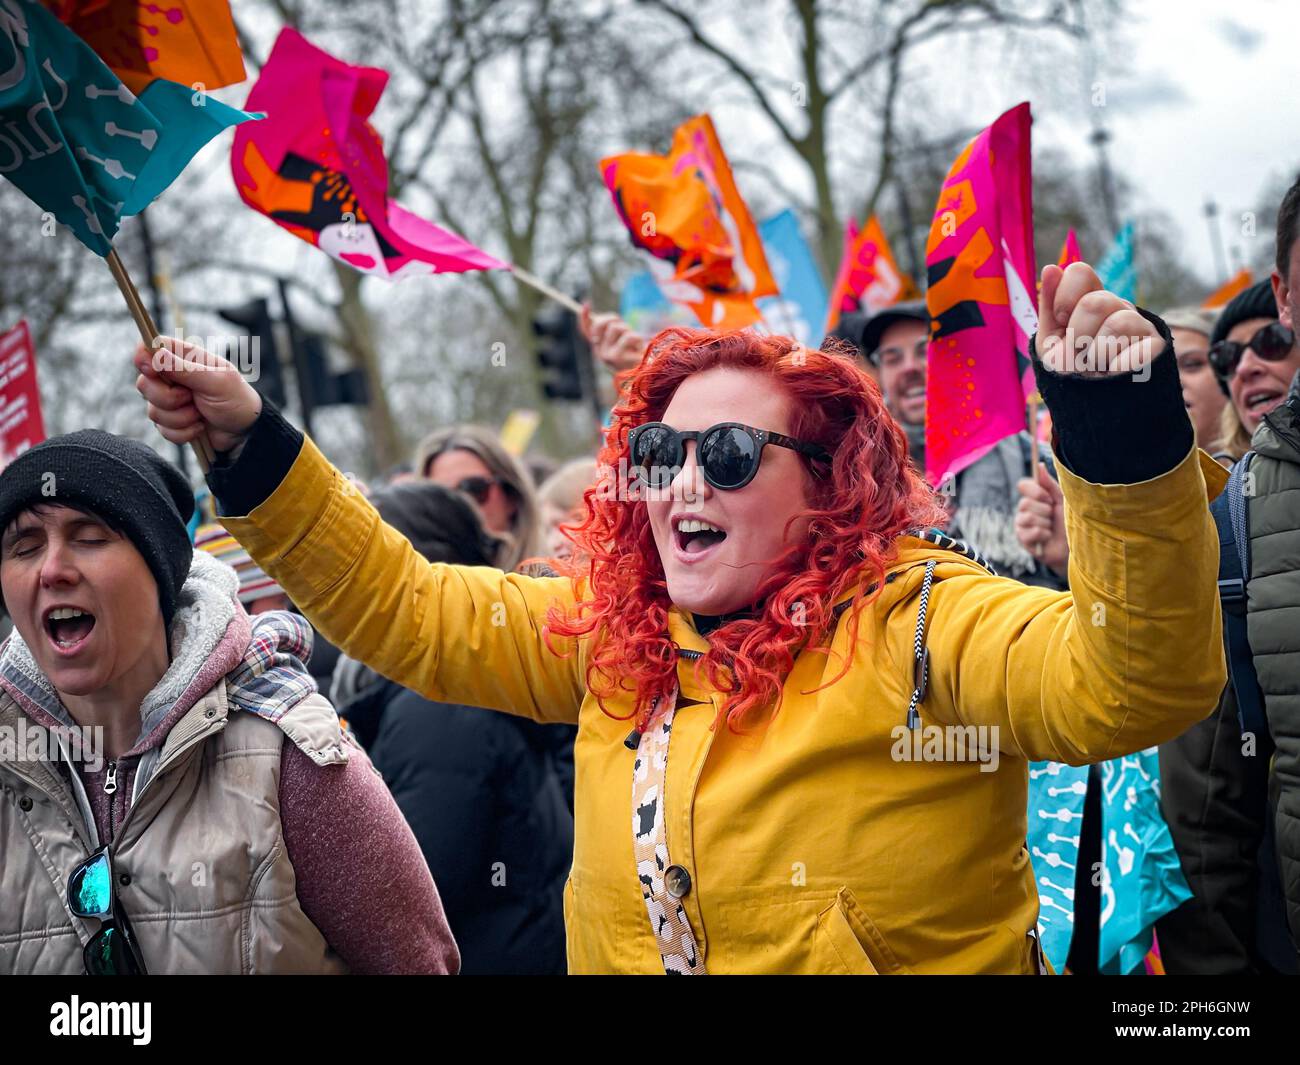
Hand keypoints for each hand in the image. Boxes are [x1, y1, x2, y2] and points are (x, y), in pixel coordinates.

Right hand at [133, 338, 262, 452]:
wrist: (244, 432)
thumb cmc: (236, 399)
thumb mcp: (215, 381)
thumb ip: (184, 368)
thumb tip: (155, 354)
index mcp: (184, 358)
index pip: (149, 347)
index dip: (144, 357)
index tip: (151, 370)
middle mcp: (172, 377)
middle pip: (144, 383)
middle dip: (168, 398)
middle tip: (192, 398)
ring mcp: (170, 400)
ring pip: (153, 411)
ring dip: (181, 418)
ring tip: (201, 414)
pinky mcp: (171, 421)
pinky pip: (162, 429)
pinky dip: (183, 432)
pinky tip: (199, 427)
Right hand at [580, 304, 644, 372]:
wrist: (645, 372)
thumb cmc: (634, 353)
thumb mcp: (621, 340)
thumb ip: (610, 329)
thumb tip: (597, 316)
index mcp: (599, 348)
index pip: (586, 331)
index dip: (584, 317)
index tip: (586, 303)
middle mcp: (600, 353)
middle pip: (600, 324)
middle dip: (613, 319)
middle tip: (623, 324)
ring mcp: (607, 356)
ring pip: (615, 328)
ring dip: (628, 330)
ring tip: (633, 342)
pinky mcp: (618, 357)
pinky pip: (628, 337)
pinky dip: (637, 339)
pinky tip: (638, 349)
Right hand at [1015, 463, 1068, 576]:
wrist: (1074, 545)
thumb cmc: (1069, 522)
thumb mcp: (1062, 500)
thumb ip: (1049, 484)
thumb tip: (1040, 464)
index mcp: (1033, 498)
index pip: (1023, 485)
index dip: (1035, 491)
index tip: (1049, 498)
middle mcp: (1024, 510)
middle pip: (1025, 503)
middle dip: (1045, 510)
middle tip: (1053, 517)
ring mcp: (1021, 525)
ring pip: (1028, 517)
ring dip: (1046, 523)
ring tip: (1052, 529)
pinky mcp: (1023, 540)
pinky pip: (1031, 532)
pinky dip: (1045, 534)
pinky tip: (1048, 538)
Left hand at [1035, 262, 1163, 377]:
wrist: (1093, 411)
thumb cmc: (1072, 376)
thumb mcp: (1051, 343)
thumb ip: (1050, 307)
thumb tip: (1051, 267)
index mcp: (1091, 302)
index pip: (1080, 272)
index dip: (1064, 297)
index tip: (1061, 321)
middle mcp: (1118, 308)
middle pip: (1095, 301)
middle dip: (1078, 336)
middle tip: (1081, 356)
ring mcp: (1141, 326)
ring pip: (1117, 323)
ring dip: (1097, 355)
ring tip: (1098, 368)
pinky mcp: (1158, 347)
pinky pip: (1134, 350)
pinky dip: (1116, 369)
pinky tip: (1116, 375)